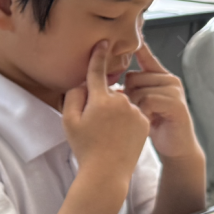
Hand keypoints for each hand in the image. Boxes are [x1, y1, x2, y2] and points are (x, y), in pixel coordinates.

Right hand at [62, 40, 149, 186]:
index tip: (104, 41)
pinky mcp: (144, 121)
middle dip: (99, 101)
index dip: (98, 55)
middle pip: (107, 92)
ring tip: (105, 133)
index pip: (97, 71)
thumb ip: (74, 96)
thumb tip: (83, 83)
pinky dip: (124, 120)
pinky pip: (132, 113)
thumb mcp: (69, 121)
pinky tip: (117, 136)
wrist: (107, 172)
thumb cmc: (85, 147)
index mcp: (101, 99)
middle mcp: (121, 101)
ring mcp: (135, 111)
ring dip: (112, 112)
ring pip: (120, 103)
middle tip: (91, 125)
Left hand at [123, 43, 201, 160]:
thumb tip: (107, 79)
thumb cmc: (154, 124)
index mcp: (159, 77)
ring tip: (144, 117)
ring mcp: (174, 90)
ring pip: (138, 90)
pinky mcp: (176, 103)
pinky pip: (147, 101)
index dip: (138, 47)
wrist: (175, 146)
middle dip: (128, 97)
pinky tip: (150, 120)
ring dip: (135, 107)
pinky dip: (143, 112)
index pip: (146, 57)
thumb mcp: (140, 103)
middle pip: (133, 78)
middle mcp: (168, 79)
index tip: (128, 36)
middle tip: (138, 111)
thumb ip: (130, 88)